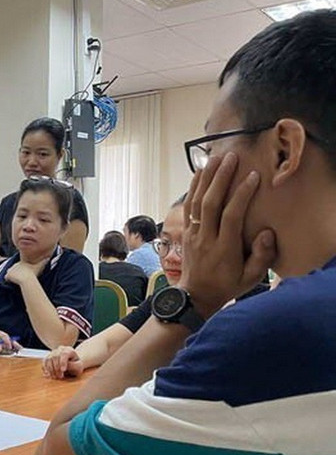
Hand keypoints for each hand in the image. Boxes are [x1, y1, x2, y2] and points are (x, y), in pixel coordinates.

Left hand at [5, 258, 47, 286]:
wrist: (27, 279)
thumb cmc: (33, 273)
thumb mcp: (39, 266)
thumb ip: (44, 262)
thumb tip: (49, 257)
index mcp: (22, 263)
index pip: (19, 266)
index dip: (20, 270)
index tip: (22, 274)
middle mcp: (15, 265)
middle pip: (14, 269)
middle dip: (15, 273)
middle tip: (18, 277)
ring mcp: (11, 269)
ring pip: (10, 273)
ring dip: (11, 276)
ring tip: (15, 280)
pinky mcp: (8, 275)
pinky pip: (6, 277)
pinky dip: (8, 280)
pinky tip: (11, 282)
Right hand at [42, 346, 81, 378]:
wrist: (72, 364)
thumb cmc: (76, 366)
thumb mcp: (79, 367)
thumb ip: (73, 366)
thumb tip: (62, 368)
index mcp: (69, 350)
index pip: (64, 354)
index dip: (63, 362)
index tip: (63, 370)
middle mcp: (60, 349)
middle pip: (55, 356)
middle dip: (57, 368)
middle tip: (60, 377)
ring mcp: (53, 352)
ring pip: (48, 359)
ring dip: (51, 369)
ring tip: (55, 377)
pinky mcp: (48, 357)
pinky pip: (44, 362)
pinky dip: (46, 369)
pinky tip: (49, 374)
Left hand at [179, 152, 276, 317]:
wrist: (196, 296)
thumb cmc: (227, 285)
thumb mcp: (250, 278)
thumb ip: (261, 257)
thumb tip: (266, 233)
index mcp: (224, 249)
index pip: (230, 216)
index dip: (241, 195)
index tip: (253, 176)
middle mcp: (206, 238)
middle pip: (210, 203)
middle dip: (219, 179)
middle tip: (230, 158)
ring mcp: (193, 234)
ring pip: (196, 202)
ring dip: (205, 179)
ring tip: (214, 158)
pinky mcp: (187, 232)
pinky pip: (188, 207)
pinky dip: (192, 188)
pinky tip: (199, 173)